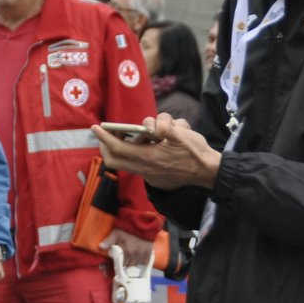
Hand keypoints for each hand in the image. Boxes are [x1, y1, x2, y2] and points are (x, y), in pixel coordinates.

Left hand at [92, 113, 219, 189]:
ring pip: (126, 161)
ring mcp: (148, 174)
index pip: (118, 148)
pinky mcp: (153, 176)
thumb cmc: (196, 151)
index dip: (105, 137)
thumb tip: (159, 126)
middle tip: (109, 132)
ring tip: (140, 134)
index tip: (95, 127)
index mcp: (150, 157)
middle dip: (107, 145)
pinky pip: (137, 164)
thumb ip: (169, 127)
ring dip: (127, 146)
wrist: (208, 172)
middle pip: (114, 159)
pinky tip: (149, 143)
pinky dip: (137, 152)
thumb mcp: (184, 134)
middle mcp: (145, 168)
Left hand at [100, 227, 152, 268]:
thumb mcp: (116, 233)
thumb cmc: (127, 228)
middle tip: (124, 259)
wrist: (141, 223)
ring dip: (133, 262)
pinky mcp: (149, 252)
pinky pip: (145, 262)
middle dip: (126, 263)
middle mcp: (135, 254)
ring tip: (130, 258)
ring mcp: (143, 254)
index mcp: (127, 251)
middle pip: (129, 265)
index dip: (119, 264)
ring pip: (136, 264)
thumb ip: (108, 241)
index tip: (118, 262)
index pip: (121, 264)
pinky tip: (138, 257)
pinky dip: (141, 261)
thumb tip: (100, 247)